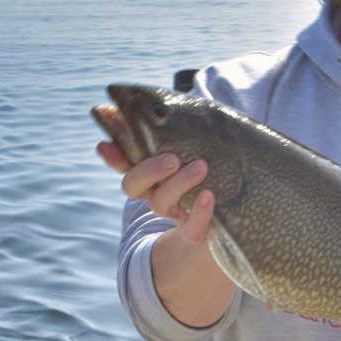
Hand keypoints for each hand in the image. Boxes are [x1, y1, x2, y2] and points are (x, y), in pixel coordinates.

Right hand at [97, 117, 233, 326]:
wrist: (235, 216)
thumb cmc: (212, 168)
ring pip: (159, 203)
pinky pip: (191, 229)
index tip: (104, 146)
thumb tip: (131, 107)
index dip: (113, 156)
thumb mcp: (193, 147)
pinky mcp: (194, 232)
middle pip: (133, 186)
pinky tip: (208, 196)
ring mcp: (174, 213)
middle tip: (172, 159)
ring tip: (201, 167)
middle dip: (148, 171)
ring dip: (178, 184)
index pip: (124, 162)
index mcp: (151, 172)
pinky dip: (199, 213)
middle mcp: (155, 193)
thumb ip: (167, 129)